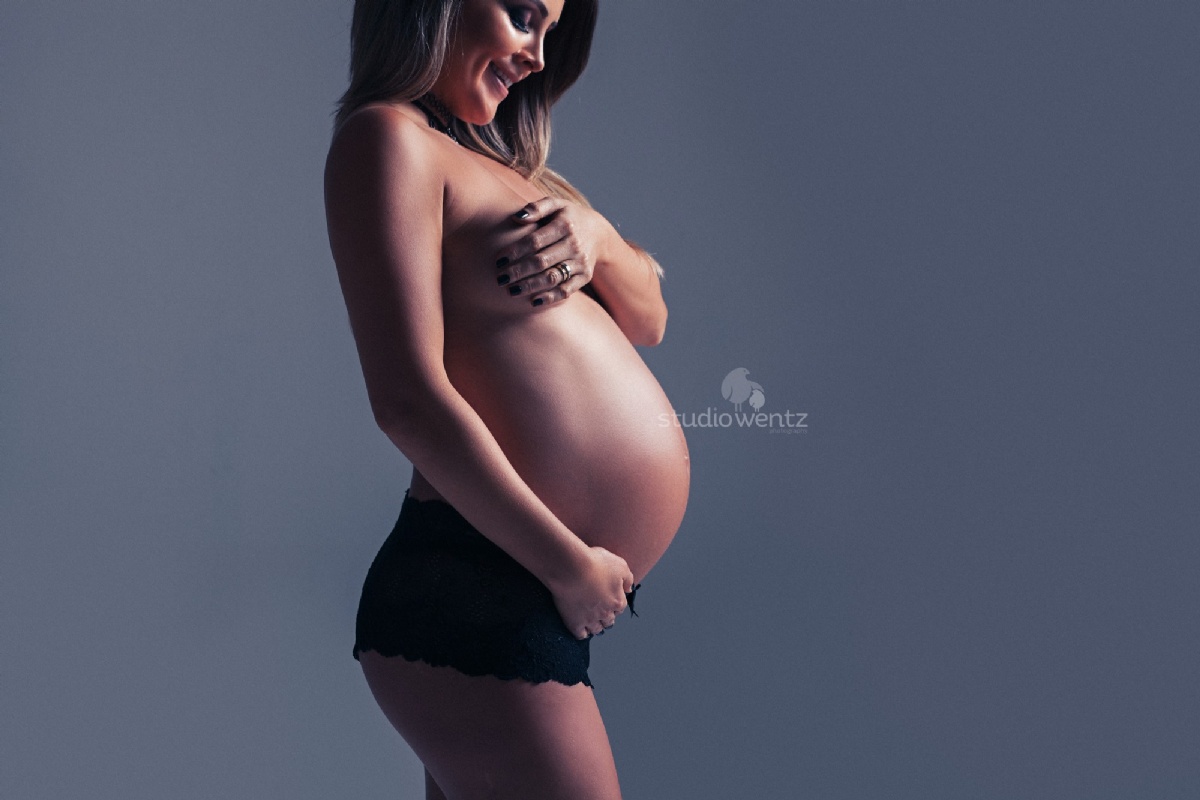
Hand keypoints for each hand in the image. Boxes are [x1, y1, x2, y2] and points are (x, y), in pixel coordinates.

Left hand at [493, 197, 613, 308]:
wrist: (599, 233)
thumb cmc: (568, 217)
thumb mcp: (556, 204)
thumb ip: (537, 207)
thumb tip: (516, 217)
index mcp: (564, 225)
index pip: (535, 241)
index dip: (516, 251)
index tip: (499, 260)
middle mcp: (574, 244)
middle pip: (541, 261)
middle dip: (519, 272)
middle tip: (500, 279)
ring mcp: (581, 262)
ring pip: (552, 278)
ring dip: (531, 286)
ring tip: (512, 291)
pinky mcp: (585, 276)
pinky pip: (566, 290)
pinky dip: (550, 297)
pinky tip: (533, 301)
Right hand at [546, 545, 634, 639]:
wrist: (571, 568)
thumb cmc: (595, 563)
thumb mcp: (619, 564)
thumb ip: (628, 579)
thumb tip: (629, 589)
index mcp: (617, 601)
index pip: (620, 608)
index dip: (615, 603)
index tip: (610, 600)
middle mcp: (605, 613)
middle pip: (609, 621)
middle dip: (607, 617)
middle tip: (601, 613)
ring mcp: (589, 619)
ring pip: (596, 629)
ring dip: (596, 627)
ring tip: (592, 624)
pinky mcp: (574, 622)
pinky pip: (581, 635)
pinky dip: (582, 633)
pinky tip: (581, 630)